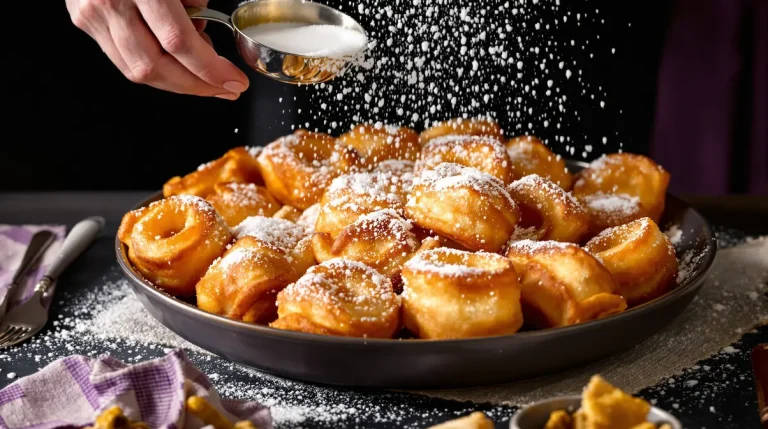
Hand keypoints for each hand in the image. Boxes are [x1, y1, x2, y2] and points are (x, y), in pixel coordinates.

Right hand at [66, 0, 248, 99]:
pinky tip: (175, 65)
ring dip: (176, 83)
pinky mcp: (84, 20)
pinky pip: (123, 59)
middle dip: (197, 86)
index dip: (210, 69)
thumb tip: (203, 39)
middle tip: (225, 88)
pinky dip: (154, 68)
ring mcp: (91, 14)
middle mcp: (110, 2)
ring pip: (137, 71)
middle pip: (156, 66)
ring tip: (203, 78)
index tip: (234, 80)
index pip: (178, 42)